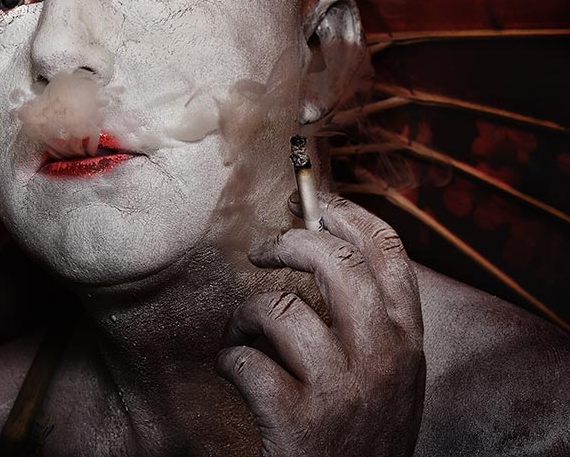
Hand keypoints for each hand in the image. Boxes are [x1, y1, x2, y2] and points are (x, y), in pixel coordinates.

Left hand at [216, 194, 425, 455]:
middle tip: (262, 249)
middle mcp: (383, 359)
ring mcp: (342, 389)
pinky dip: (228, 358)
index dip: (348, 214)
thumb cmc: (360, 432)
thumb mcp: (389, 375)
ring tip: (243, 332)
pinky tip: (232, 369)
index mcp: (407, 341)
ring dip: (247, 314)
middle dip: (289, 243)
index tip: (315, 203)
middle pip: (335, 262)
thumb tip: (325, 247)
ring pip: (279, 309)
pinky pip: (245, 360)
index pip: (389, 252)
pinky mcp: (298, 419)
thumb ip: (369, 321)